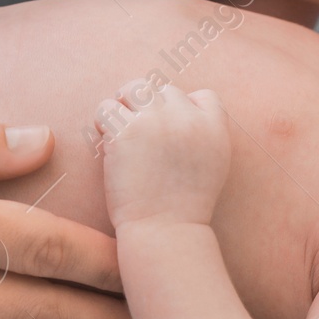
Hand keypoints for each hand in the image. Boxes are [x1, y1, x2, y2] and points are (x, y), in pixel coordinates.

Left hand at [96, 81, 231, 228]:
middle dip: (149, 107)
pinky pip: (107, 107)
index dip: (185, 108)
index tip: (172, 130)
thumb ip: (206, 133)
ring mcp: (156, 121)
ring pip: (133, 88)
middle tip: (137, 132)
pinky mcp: (126, 131)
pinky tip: (107, 142)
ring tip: (119, 130)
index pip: (203, 95)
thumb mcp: (215, 164)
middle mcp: (187, 117)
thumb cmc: (185, 206)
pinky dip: (103, 122)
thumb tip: (185, 108)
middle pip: (164, 90)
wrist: (165, 230)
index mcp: (214, 126)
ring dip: (123, 106)